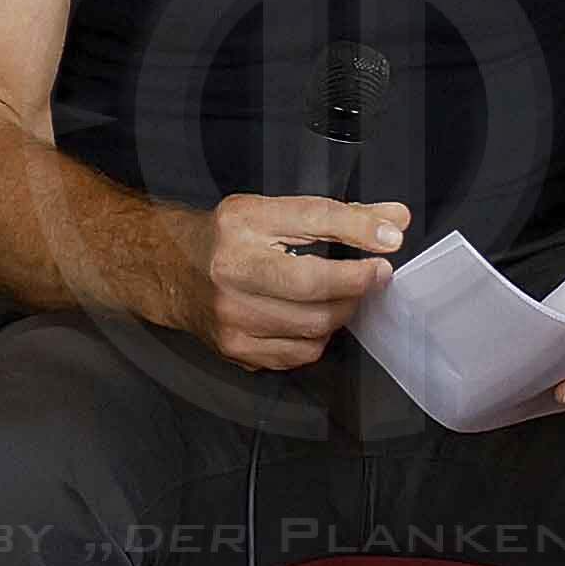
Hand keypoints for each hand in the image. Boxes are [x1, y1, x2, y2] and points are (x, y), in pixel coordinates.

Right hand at [192, 190, 404, 373]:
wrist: (169, 271)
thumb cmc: (226, 239)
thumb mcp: (272, 211)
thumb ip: (338, 215)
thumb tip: (395, 221)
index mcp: (241, 225)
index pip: (313, 221)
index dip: (360, 231)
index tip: (391, 239)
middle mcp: (231, 272)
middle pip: (315, 285)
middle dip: (357, 282)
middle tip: (376, 273)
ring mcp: (231, 317)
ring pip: (314, 325)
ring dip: (341, 310)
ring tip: (343, 294)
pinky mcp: (236, 348)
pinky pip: (300, 353)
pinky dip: (318, 337)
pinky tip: (313, 318)